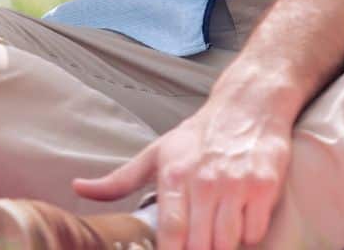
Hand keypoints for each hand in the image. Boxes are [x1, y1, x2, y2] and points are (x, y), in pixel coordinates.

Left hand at [72, 89, 294, 249]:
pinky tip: (238, 220)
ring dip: (222, 246)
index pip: (170, 231)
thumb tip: (79, 188)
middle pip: (200, 245)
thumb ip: (119, 180)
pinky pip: (254, 233)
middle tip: (194, 244)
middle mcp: (205, 182)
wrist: (248, 107)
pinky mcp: (265, 188)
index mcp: (174, 175)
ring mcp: (236, 186)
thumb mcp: (156, 154)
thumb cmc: (198, 136)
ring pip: (228, 243)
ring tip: (214, 234)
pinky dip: (247, 235)